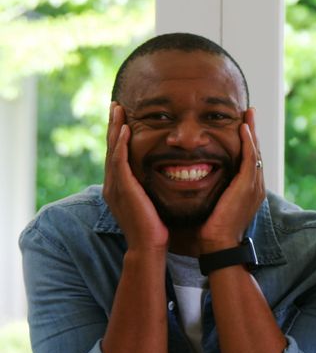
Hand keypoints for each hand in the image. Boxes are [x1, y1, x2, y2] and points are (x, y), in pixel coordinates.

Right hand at [103, 102, 168, 252]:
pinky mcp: (122, 189)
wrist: (149, 247)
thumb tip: (167, 175)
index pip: (117, 154)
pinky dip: (120, 144)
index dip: (118, 135)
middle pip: (110, 147)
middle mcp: (113, 184)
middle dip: (112, 125)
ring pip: (112, 150)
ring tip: (117, 108)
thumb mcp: (152, 202)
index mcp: (119, 187)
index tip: (123, 117)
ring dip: (114, 128)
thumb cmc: (156, 229)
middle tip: (115, 104)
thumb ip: (152, 187)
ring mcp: (115, 186)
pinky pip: (119, 161)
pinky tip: (124, 129)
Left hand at [199, 108, 265, 252]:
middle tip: (249, 112)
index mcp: (248, 190)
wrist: (218, 244)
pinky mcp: (248, 185)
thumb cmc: (211, 229)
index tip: (242, 125)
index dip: (246, 142)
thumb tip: (197, 181)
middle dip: (253, 131)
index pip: (249, 160)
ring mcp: (254, 185)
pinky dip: (248, 142)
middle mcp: (255, 185)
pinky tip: (243, 128)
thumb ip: (212, 190)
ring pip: (255, 151)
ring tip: (248, 114)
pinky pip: (250, 158)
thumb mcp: (214, 204)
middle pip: (256, 152)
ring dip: (252, 131)